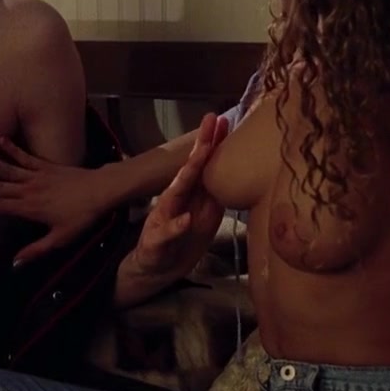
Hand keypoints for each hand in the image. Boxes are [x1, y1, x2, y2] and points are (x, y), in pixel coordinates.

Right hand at [0, 138, 115, 265]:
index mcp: (27, 208)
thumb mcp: (60, 239)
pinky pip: (26, 156)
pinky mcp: (46, 166)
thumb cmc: (82, 217)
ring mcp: (36, 176)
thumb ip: (36, 250)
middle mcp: (27, 190)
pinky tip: (1, 140)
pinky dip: (13, 148)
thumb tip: (14, 264)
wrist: (101, 191)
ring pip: (7, 168)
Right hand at [117, 113, 228, 304]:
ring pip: (177, 194)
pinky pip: (168, 233)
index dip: (213, 143)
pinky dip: (177, 226)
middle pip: (191, 170)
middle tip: (212, 122)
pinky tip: (185, 219)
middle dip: (202, 147)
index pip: (204, 165)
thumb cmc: (181, 240)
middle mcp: (176, 200)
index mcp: (190, 195)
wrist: (153, 270)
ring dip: (188, 175)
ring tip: (199, 157)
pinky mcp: (156, 241)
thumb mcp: (204, 217)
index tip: (224, 120)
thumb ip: (214, 195)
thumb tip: (236, 173)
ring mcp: (164, 218)